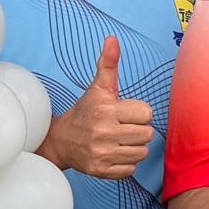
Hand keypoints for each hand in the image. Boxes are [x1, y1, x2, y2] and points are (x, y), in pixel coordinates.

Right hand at [40, 37, 154, 179]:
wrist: (61, 140)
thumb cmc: (86, 111)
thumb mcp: (98, 87)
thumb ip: (109, 64)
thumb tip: (112, 38)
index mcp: (106, 110)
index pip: (147, 113)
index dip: (139, 113)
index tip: (125, 113)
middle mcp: (103, 132)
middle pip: (147, 134)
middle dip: (138, 130)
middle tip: (122, 127)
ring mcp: (101, 153)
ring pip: (141, 152)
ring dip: (134, 147)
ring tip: (119, 140)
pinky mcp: (100, 170)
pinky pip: (131, 169)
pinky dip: (125, 163)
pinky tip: (114, 153)